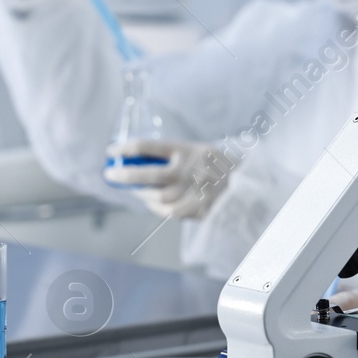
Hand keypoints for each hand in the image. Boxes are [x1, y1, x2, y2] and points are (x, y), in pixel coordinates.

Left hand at [104, 138, 233, 219]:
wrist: (248, 186)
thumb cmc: (218, 166)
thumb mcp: (200, 150)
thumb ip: (174, 156)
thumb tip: (137, 162)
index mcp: (189, 150)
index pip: (149, 146)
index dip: (126, 148)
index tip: (112, 151)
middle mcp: (190, 170)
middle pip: (149, 174)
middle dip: (125, 175)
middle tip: (109, 174)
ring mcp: (194, 191)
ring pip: (157, 196)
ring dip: (140, 194)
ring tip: (133, 190)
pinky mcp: (198, 209)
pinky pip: (168, 211)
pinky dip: (155, 208)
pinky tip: (151, 203)